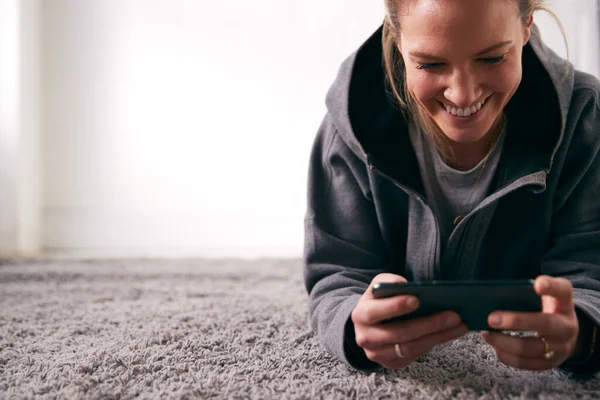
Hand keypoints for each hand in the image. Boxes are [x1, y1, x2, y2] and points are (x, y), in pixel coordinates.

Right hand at [351, 273, 467, 368]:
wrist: (368, 324)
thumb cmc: (378, 301)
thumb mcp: (378, 287)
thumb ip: (389, 282)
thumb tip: (408, 285)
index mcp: (360, 315)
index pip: (375, 312)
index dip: (395, 306)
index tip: (417, 299)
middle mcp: (365, 338)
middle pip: (399, 333)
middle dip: (428, 324)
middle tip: (453, 314)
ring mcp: (378, 354)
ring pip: (411, 347)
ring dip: (438, 336)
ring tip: (459, 324)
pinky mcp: (391, 364)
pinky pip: (416, 355)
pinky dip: (434, 343)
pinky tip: (450, 332)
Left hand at [481, 275, 578, 369]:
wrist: (566, 332)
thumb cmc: (547, 308)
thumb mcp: (546, 294)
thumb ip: (528, 289)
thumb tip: (496, 292)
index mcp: (564, 302)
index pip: (562, 290)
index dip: (550, 287)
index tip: (537, 284)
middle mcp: (567, 325)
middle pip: (545, 323)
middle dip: (517, 321)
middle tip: (491, 318)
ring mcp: (561, 347)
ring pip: (532, 347)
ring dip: (505, 342)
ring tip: (487, 333)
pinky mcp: (551, 362)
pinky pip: (528, 363)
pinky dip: (508, 356)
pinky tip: (496, 347)